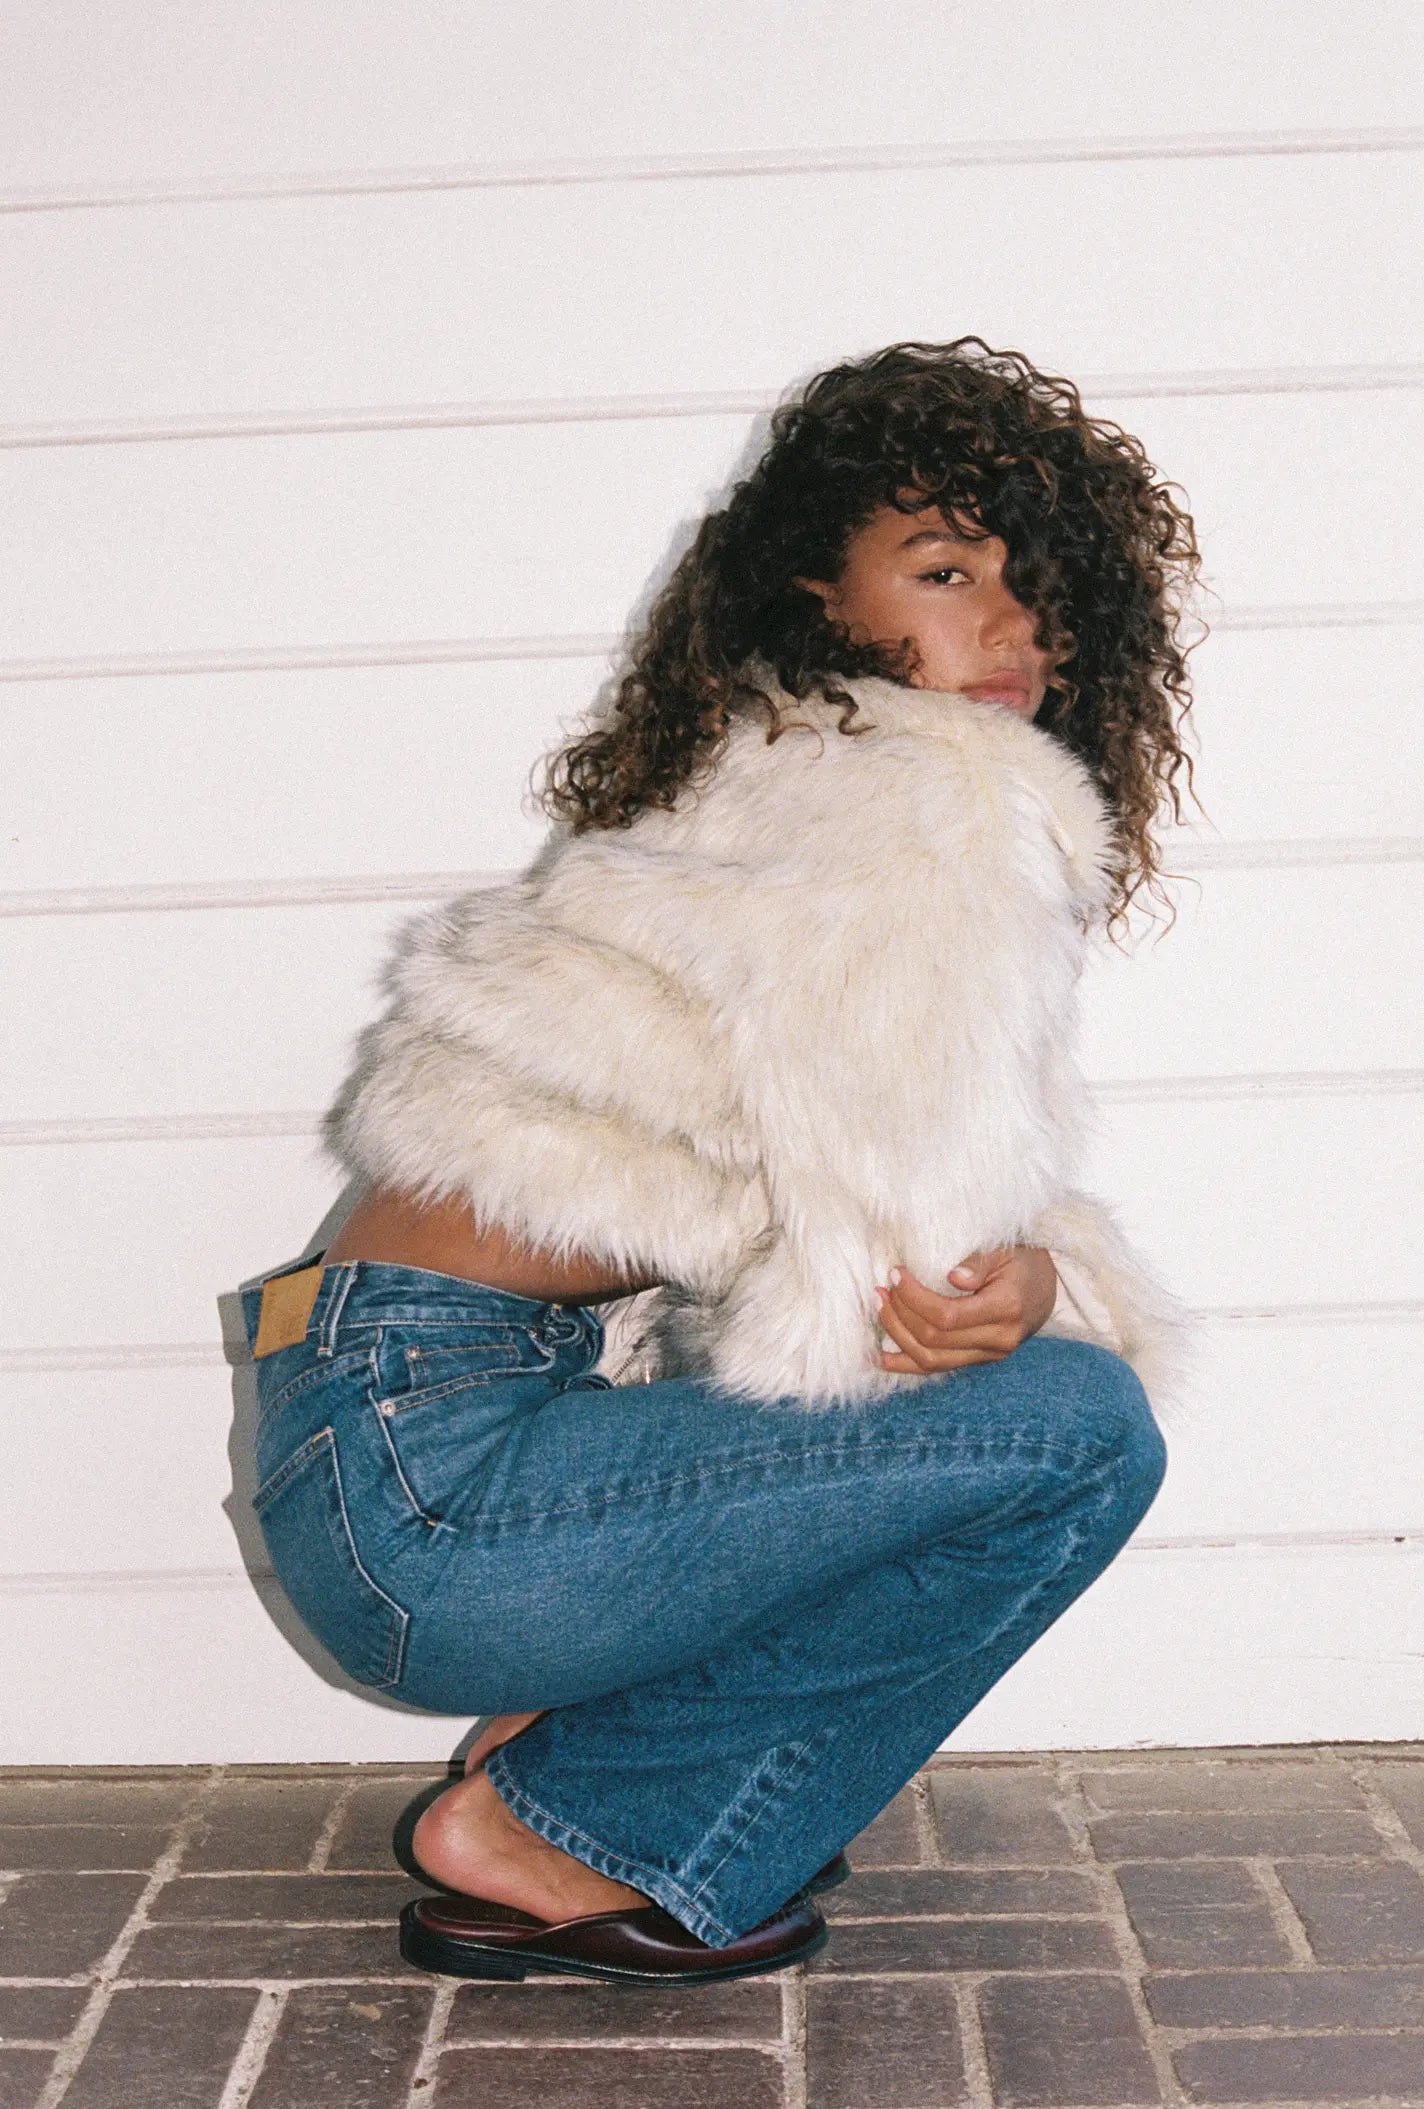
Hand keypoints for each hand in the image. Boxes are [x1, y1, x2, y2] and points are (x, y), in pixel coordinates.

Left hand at [874, 1245, 1057, 1373]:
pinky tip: (881, 1358)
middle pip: (935, 1339)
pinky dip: (906, 1364)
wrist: (1048, 1286)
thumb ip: (979, 1262)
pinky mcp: (979, 1360)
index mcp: (1006, 1309)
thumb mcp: (1005, 1249)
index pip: (948, 1316)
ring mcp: (989, 1355)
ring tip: (880, 1308)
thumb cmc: (1023, 1260)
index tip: (896, 1274)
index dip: (914, 1298)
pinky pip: (938, 1368)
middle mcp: (999, 1339)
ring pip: (932, 1360)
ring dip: (898, 1336)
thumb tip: (952, 1276)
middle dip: (900, 1314)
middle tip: (881, 1288)